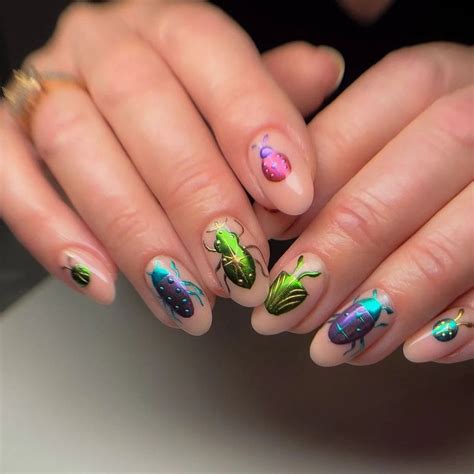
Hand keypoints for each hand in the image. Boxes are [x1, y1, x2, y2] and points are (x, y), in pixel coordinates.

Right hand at [1, 1, 343, 333]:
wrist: (102, 97)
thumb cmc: (183, 101)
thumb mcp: (236, 89)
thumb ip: (274, 90)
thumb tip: (323, 71)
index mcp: (168, 26)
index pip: (209, 50)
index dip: (254, 123)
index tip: (292, 198)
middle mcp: (104, 45)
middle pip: (143, 105)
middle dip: (196, 200)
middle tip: (238, 273)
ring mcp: (47, 84)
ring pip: (76, 146)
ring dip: (136, 235)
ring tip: (186, 299)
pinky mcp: (6, 132)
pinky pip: (10, 177)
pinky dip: (53, 233)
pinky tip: (103, 284)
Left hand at [252, 42, 472, 364]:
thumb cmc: (434, 147)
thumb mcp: (388, 124)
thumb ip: (322, 154)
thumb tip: (258, 213)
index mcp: (423, 83)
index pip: (332, 148)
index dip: (283, 211)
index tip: (249, 253)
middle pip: (380, 202)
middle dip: (324, 268)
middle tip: (278, 314)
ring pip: (443, 249)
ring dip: (380, 308)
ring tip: (331, 347)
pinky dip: (464, 322)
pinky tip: (419, 350)